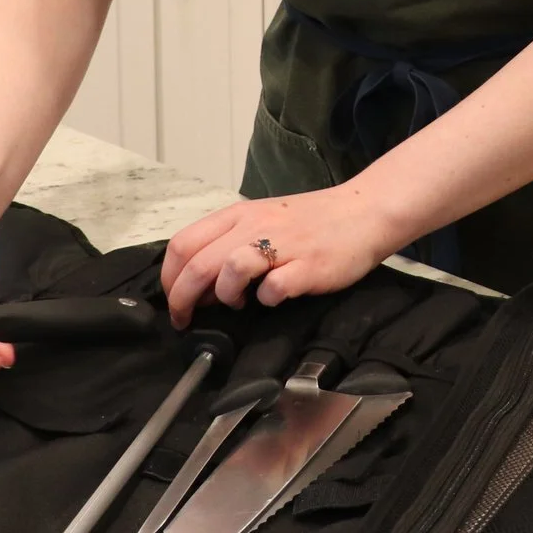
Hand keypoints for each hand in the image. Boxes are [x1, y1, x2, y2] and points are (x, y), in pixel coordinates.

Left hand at [161, 187, 403, 327]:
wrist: (363, 213)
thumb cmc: (311, 223)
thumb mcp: (261, 222)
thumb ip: (228, 245)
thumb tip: (197, 286)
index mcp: (239, 215)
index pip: (183, 244)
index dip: (169, 279)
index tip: (174, 302)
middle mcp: (255, 226)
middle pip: (198, 263)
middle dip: (182, 299)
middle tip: (186, 319)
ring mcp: (283, 245)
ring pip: (229, 269)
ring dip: (225, 294)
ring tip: (238, 302)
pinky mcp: (308, 266)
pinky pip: (273, 288)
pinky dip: (267, 299)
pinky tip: (275, 297)